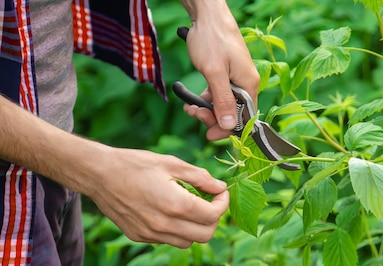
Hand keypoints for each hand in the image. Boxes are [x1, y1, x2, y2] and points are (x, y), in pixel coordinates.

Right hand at [85, 148, 228, 247]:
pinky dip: (177, 230)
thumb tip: (220, 187)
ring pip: (187, 242)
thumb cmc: (135, 164)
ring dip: (195, 227)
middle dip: (213, 219)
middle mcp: (163, 224)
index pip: (213, 215)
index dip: (222, 204)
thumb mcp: (172, 163)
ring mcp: (150, 233)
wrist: (99, 174)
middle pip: (205, 235)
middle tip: (209, 202)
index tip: (220, 193)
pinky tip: (170, 211)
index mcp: (175, 204)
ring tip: (190, 207)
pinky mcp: (139, 236)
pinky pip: (168, 240)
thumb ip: (200, 177)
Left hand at [182, 0, 258, 140]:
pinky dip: (206, 100)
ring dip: (206, 110)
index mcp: (249, 85)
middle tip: (193, 112)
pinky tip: (192, 100)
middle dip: (212, 118)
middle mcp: (246, 84)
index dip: (226, 129)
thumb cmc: (211, 40)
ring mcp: (236, 79)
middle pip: (233, 113)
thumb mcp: (214, 73)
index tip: (207, 135)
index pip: (244, 118)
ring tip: (189, 107)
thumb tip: (230, 126)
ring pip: (224, 105)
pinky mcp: (226, 75)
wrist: (207, 16)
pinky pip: (219, 95)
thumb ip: (222, 100)